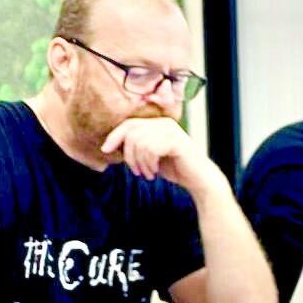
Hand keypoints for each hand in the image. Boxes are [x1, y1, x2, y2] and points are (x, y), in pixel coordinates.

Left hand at [101, 117, 219, 193]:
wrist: (198, 179)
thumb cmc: (174, 167)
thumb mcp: (149, 156)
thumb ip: (135, 147)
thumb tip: (109, 145)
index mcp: (158, 123)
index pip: (129, 124)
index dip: (114, 136)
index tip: (105, 150)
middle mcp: (164, 123)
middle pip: (131, 132)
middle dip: (128, 155)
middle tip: (136, 171)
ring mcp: (171, 131)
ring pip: (139, 142)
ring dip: (139, 163)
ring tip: (147, 174)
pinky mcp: (176, 141)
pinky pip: (150, 149)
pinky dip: (148, 164)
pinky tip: (154, 173)